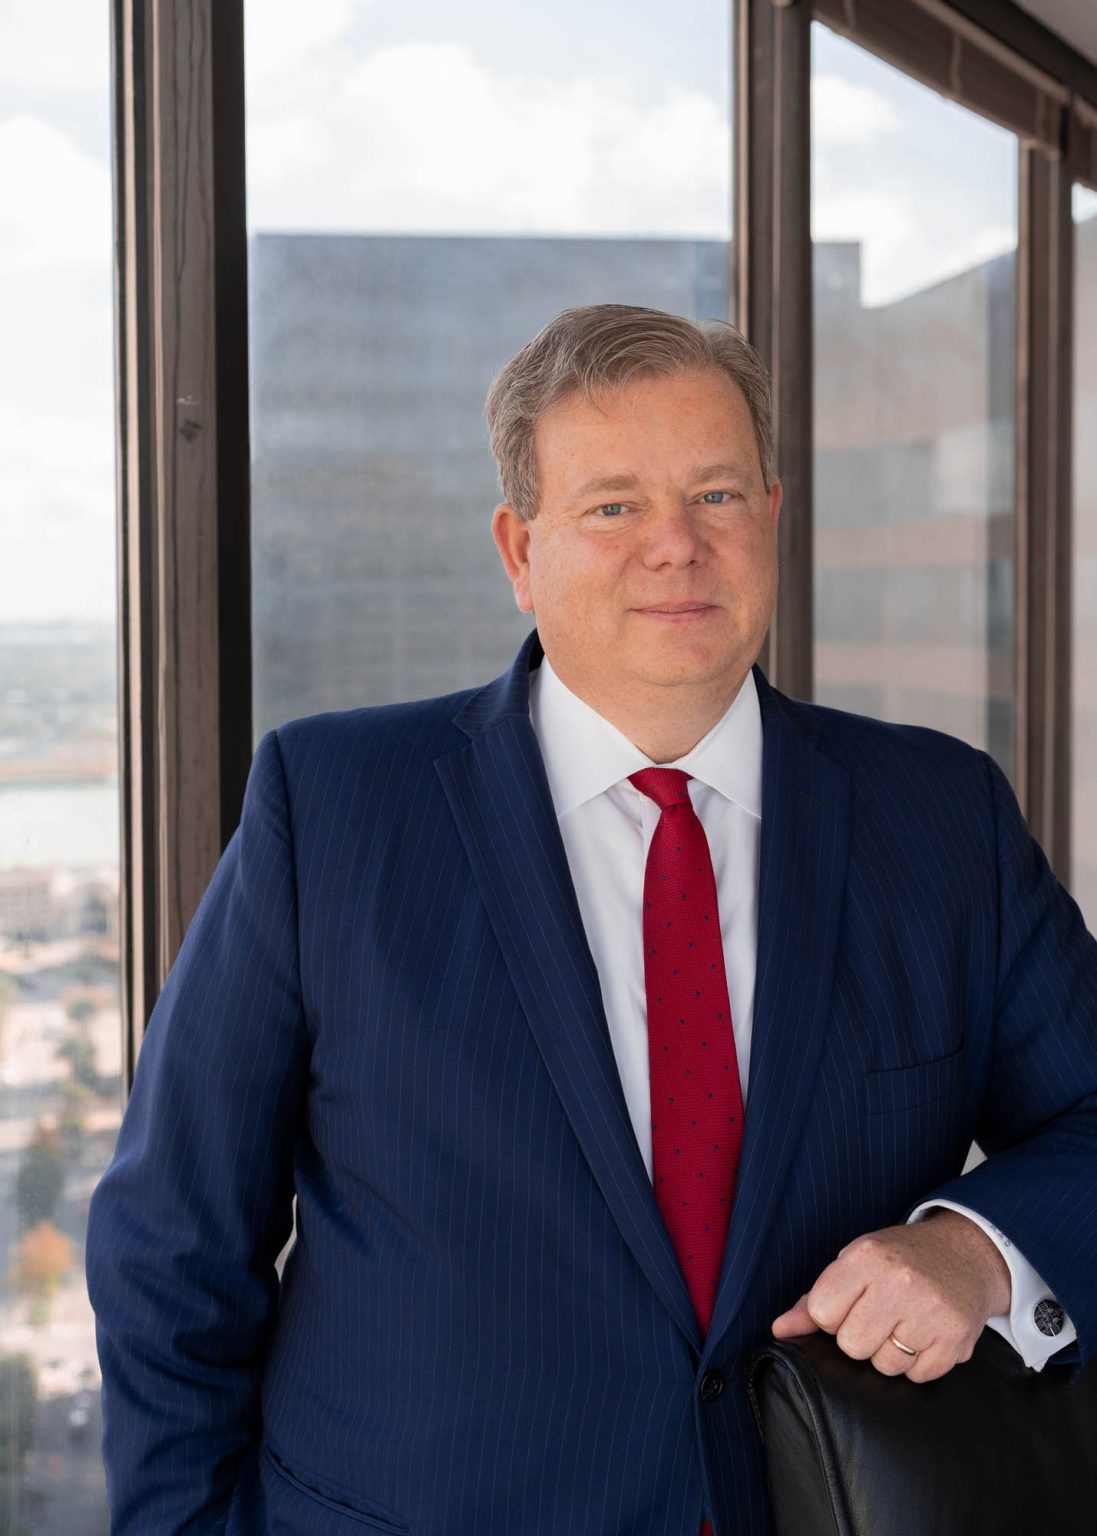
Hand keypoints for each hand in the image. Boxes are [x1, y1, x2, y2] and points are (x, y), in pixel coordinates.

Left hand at [770, 1209, 1012, 1382]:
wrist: (963, 1254)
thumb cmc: (898, 1260)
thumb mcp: (853, 1263)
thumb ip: (813, 1300)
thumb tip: (779, 1331)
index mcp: (866, 1257)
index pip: (822, 1313)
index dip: (831, 1316)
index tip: (849, 1305)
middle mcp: (899, 1282)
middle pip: (852, 1345)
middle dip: (859, 1338)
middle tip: (877, 1316)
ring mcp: (931, 1311)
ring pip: (885, 1365)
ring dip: (889, 1353)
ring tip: (902, 1324)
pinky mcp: (956, 1338)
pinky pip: (918, 1376)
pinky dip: (918, 1363)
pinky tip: (924, 1335)